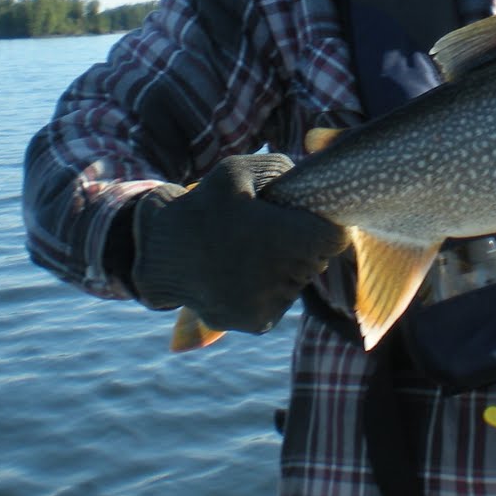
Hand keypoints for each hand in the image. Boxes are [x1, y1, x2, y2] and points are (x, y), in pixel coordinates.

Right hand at [131, 153, 347, 333]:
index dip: (321, 225)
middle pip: (318, 260)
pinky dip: (268, 289)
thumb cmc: (205, 206)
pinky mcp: (259, 323)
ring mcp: (271, 304)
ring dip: (285, 268)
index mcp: (288, 239)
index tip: (303, 220)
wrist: (160, 252)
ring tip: (248, 253)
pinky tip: (240, 275)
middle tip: (267, 234)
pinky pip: (280, 301)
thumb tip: (313, 189)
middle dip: (302, 246)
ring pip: (299, 281)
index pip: (335, 237)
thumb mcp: (240, 172)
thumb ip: (284, 172)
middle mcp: (284, 277)